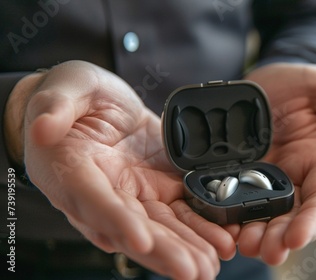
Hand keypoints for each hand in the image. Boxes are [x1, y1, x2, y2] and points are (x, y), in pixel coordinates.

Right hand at [5, 61, 235, 278]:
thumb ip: (54, 106)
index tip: (140, 239)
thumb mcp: (65, 86)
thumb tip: (43, 128)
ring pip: (160, 226)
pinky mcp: (158, 187)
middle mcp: (103, 192)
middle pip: (133, 227)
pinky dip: (200, 227)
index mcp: (72, 170)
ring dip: (185, 248)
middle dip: (163, 250)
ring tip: (210, 266)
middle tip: (191, 270)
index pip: (93, 200)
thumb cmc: (75, 94)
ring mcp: (134, 193)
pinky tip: (221, 241)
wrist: (100, 103)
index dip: (117, 220)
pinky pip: (180, 210)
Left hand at [235, 63, 315, 263]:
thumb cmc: (293, 84)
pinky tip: (220, 230)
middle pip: (294, 218)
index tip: (297, 237)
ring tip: (243, 245)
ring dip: (255, 237)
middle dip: (281, 238)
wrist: (255, 86)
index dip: (313, 220)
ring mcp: (265, 184)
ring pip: (265, 219)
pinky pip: (235, 207)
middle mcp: (296, 180)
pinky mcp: (238, 183)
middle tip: (265, 251)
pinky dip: (229, 222)